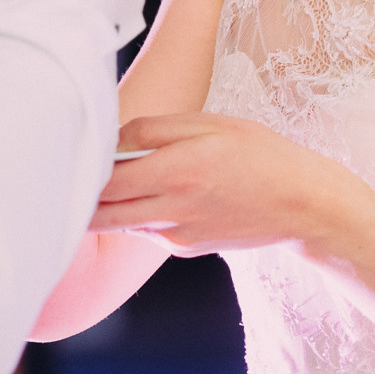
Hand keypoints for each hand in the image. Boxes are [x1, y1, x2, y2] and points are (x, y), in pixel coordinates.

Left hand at [92, 113, 374, 253]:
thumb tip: (109, 137)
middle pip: (101, 214)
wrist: (303, 205)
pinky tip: (157, 192)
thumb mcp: (209, 125)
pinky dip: (139, 212)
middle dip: (80, 197)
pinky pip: (146, 229)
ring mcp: (176, 236)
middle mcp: (172, 210)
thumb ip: (153, 130)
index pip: (104, 182)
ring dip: (108, 205)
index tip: (71, 152)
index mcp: (176, 172)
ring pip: (120, 223)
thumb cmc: (259, 153)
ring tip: (110, 177)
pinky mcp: (183, 248)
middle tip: (72, 172)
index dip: (80, 170)